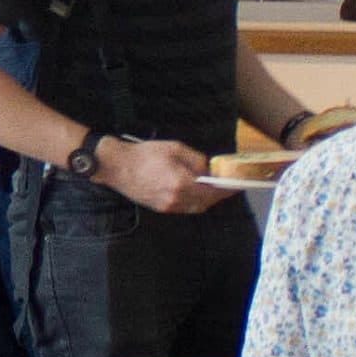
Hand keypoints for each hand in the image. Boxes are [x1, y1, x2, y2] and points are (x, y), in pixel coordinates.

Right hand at [99, 136, 216, 215]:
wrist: (118, 166)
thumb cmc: (145, 154)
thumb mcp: (174, 148)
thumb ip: (196, 159)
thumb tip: (208, 169)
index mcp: (181, 183)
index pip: (212, 191)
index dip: (226, 190)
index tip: (237, 186)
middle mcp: (176, 199)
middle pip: (205, 202)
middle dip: (217, 195)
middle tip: (226, 186)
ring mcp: (168, 206)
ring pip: (195, 207)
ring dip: (206, 199)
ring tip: (211, 188)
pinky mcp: (160, 208)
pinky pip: (184, 208)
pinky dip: (193, 201)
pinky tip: (194, 192)